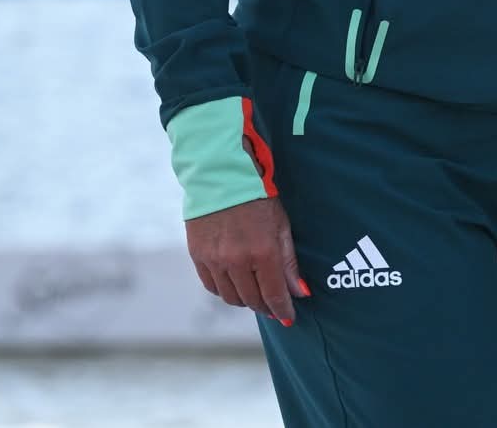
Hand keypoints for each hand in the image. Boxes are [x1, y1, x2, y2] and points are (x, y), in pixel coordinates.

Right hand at [186, 196, 307, 324]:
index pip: (273, 294)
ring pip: (230, 297)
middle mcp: (236, 261)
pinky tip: (236, 284)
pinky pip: (212, 286)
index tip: (289, 318)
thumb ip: (289, 262)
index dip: (282, 310)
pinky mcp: (197, 257)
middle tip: (275, 306)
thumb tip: (299, 292)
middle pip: (251, 300)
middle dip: (266, 307)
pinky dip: (226, 290)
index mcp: (262, 252)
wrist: (222, 179)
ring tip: (256, 295)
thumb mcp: (282, 227)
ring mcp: (214, 260)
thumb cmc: (259, 199)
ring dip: (246, 301)